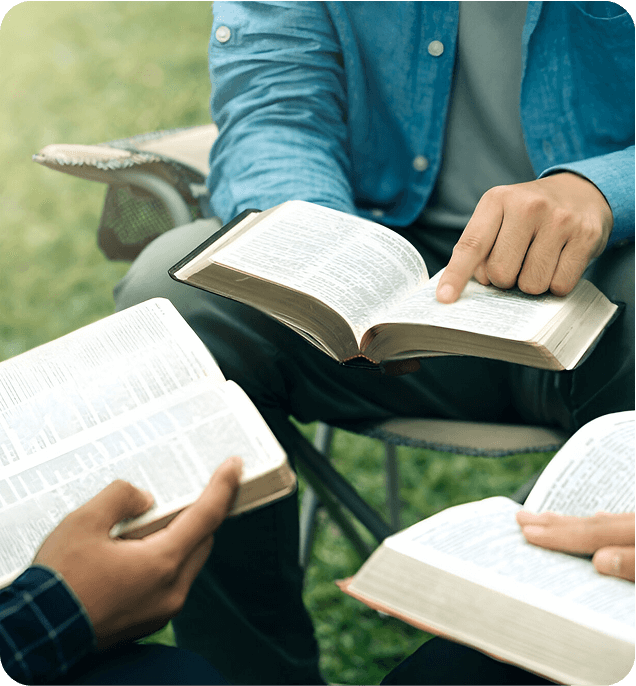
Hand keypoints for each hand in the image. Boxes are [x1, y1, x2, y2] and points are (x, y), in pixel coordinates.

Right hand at [33, 455, 241, 648]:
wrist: (36, 635)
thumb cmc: (58, 584)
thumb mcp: (83, 523)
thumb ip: (121, 497)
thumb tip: (144, 500)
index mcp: (161, 564)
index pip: (206, 516)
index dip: (223, 487)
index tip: (235, 467)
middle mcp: (171, 590)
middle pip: (202, 539)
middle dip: (200, 511)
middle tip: (192, 489)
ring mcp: (163, 608)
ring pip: (188, 560)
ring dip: (181, 536)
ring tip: (154, 518)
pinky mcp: (150, 618)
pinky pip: (172, 579)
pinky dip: (167, 557)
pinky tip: (141, 546)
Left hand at [436, 173, 612, 302]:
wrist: (580, 191)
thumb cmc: (528, 214)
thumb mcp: (497, 216)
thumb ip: (477, 247)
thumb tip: (460, 287)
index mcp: (497, 200)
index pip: (471, 246)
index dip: (456, 275)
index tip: (444, 298)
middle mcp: (528, 205)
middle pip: (501, 273)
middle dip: (504, 279)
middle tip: (516, 261)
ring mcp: (560, 220)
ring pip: (531, 284)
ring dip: (531, 283)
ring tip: (538, 260)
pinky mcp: (586, 236)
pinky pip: (560, 285)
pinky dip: (556, 284)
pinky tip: (558, 262)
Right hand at [516, 510, 634, 581]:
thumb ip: (635, 564)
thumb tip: (601, 561)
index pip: (592, 534)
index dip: (559, 535)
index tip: (528, 532)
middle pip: (592, 524)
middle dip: (555, 523)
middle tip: (522, 517)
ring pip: (606, 524)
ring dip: (574, 524)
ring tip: (549, 518)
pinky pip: (618, 528)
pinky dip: (601, 526)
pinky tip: (598, 520)